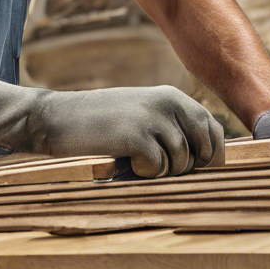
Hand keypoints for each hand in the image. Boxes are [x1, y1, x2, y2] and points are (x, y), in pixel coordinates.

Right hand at [0, 79, 224, 177]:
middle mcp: (166, 102)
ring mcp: (152, 118)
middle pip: (202, 146)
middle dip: (189, 166)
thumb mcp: (140, 112)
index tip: (202, 168)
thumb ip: (171, 125)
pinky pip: (157, 168)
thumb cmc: (100, 122)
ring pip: (180, 161)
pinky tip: (126, 163)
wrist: (56, 117)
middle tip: (162, 169)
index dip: (213, 152)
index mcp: (171, 96)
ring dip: (161, 171)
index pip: (212, 126)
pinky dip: (143, 173)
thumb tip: (207, 157)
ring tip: (136, 162)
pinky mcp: (136, 136)